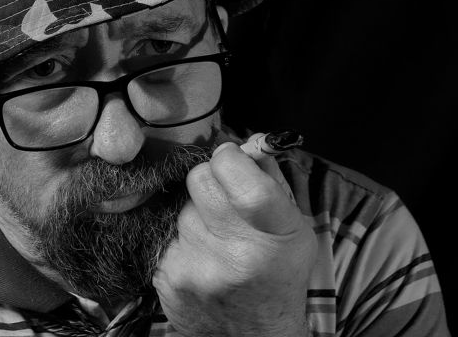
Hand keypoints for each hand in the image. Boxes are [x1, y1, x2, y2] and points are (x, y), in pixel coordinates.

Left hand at [152, 135, 316, 336]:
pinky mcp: (168, 277)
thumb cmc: (276, 276)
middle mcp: (236, 253)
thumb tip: (246, 141)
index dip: (229, 157)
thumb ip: (270, 179)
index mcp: (276, 235)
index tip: (231, 159)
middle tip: (223, 199)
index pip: (237, 173)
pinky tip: (199, 256)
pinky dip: (179, 239)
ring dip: (195, 213)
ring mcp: (197, 267)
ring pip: (181, 207)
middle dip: (210, 179)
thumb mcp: (292, 229)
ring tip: (215, 238)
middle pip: (199, 180)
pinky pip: (165, 233)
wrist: (251, 336)